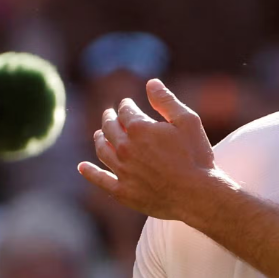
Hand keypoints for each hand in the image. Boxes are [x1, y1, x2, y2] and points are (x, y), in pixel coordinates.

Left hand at [78, 79, 229, 220]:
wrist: (196, 194)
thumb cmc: (196, 156)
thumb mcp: (188, 121)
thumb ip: (167, 101)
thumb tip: (151, 83)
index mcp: (139, 128)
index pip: (126, 111)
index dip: (126, 105)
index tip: (128, 104)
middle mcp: (125, 147)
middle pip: (110, 128)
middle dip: (109, 118)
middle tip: (109, 114)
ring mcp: (122, 170)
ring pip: (102, 150)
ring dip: (99, 139)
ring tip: (99, 134)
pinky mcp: (122, 191)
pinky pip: (100, 179)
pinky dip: (89, 172)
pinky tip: (82, 167)